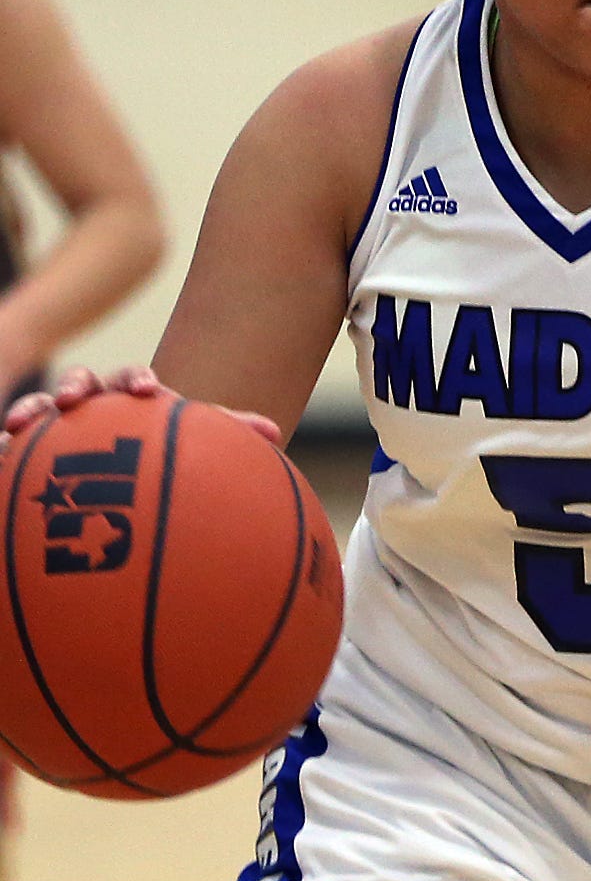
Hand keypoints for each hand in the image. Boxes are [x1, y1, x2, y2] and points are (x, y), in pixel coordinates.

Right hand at [0, 365, 281, 462]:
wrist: (128, 497)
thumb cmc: (168, 470)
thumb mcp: (198, 457)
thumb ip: (229, 441)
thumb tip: (274, 430)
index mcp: (135, 408)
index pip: (136, 384)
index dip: (138, 382)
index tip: (149, 392)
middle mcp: (95, 412)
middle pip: (84, 386)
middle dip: (80, 385)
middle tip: (77, 398)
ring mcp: (60, 431)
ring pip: (44, 411)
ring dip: (36, 410)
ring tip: (23, 423)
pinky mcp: (31, 453)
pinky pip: (13, 446)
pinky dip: (5, 446)